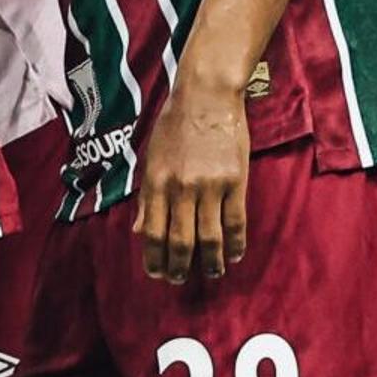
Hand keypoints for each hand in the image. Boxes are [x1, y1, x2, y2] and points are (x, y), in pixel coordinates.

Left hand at [131, 70, 251, 283]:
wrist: (206, 96)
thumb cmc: (174, 125)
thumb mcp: (151, 158)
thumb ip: (147, 196)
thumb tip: (140, 230)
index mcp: (156, 183)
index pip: (153, 232)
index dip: (154, 258)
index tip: (157, 274)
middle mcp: (180, 189)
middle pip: (179, 240)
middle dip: (178, 266)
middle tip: (179, 280)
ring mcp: (209, 186)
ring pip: (209, 236)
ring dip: (210, 261)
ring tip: (211, 273)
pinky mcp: (235, 181)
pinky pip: (236, 220)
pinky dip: (235, 243)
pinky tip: (234, 255)